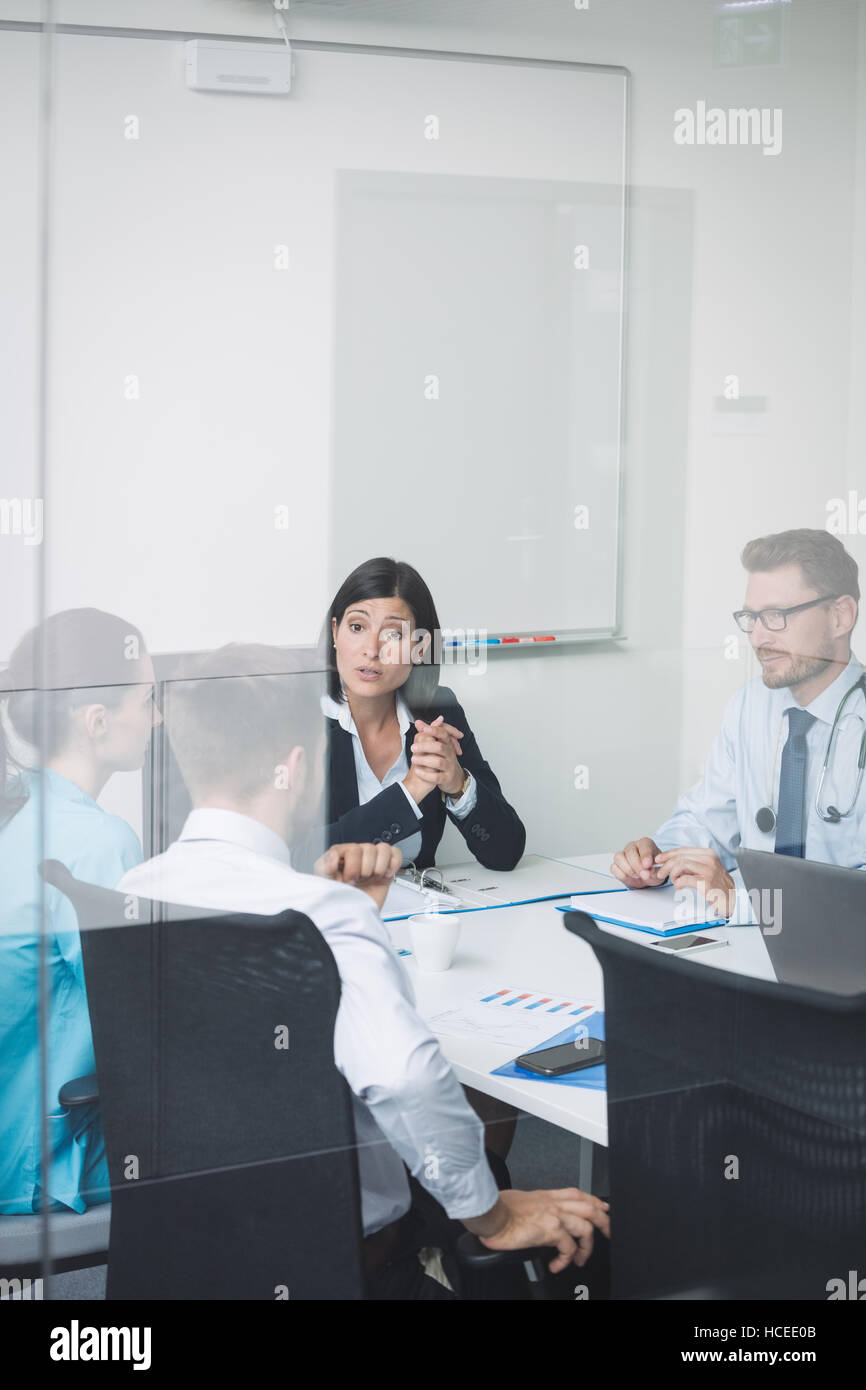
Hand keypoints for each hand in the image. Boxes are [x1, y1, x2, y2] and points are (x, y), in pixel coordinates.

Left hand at [314, 842, 400, 910]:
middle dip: (364, 869)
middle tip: (359, 881)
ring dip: (379, 866)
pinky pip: (395, 854)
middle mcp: (357, 856)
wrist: (351, 916)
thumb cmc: (336, 899)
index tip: (347, 879)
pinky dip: (394, 863)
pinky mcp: (385, 869)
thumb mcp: (324, 882)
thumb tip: (333, 854)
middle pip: (368, 848)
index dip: (352, 864)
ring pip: (383, 848)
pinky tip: (385, 875)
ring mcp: (372, 862)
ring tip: (372, 878)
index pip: (352, 848)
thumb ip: (325, 865)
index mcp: (341, 855)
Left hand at [411, 715, 464, 796]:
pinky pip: (437, 777)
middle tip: (412, 747)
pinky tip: (417, 771)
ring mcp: (450, 766)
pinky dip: (426, 774)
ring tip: (413, 759)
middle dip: (425, 746)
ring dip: (424, 760)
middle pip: (439, 747)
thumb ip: (427, 734)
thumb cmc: (442, 759)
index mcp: (447, 744)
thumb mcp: (436, 745)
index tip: (424, 729)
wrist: (452, 778)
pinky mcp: (447, 778)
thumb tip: (418, 722)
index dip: (434, 730)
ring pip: (438, 762)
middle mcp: (450, 754)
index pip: (443, 734)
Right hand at [466, 1188, 609, 1274]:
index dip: (595, 1201)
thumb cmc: (499, 1209)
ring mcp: (554, 1215)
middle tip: (609, 1234)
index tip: (603, 1208)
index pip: (578, 1194)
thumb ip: (533, 1207)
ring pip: (586, 1227)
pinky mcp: (550, 1230)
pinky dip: (566, 1260)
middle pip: (591, 1207)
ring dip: (588, 1247)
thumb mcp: (520, 1200)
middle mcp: (553, 1203)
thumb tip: (534, 1215)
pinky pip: (569, 1247)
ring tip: (581, 1259)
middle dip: (605, 1221)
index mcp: (547, 1196)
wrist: (491, 1215)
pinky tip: (557, 1265)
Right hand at [611, 837, 666, 887]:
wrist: (648, 878)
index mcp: (645, 843)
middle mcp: (632, 846)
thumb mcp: (659, 870)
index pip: (644, 845)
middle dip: (637, 865)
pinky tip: (629, 877)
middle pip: (630, 852)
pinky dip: (621, 874)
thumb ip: (655, 869)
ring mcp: (623, 854)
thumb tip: (648, 870)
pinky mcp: (616, 865)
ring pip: (619, 857)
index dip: (645, 855)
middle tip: (645, 875)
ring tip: (637, 876)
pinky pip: (614, 867)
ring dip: (628, 869)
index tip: (648, 865)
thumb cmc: (654, 869)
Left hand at [654, 847, 735, 919]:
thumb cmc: (718, 886)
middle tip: (660, 874)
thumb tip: (671, 861)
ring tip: (673, 881)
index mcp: (708, 854)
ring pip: (680, 866)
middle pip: (680, 857)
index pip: (683, 850)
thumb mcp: (707, 869)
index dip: (668, 854)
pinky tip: (679, 887)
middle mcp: (709, 860)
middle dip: (666, 865)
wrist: (733, 900)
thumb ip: (693, 863)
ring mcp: (709, 871)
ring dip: (672, 874)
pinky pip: (684, 879)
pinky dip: (678, 883)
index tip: (658, 859)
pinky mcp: (706, 883)